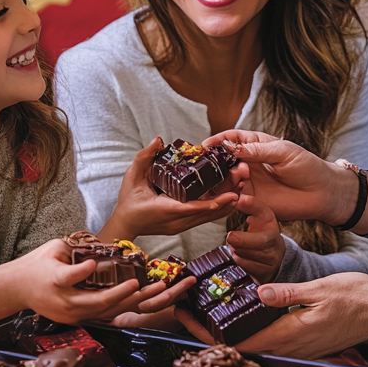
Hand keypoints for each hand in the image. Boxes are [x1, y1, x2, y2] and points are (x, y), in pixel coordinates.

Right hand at [13, 239, 167, 322]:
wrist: (17, 289)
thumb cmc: (36, 265)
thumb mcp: (53, 248)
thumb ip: (75, 246)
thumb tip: (101, 244)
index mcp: (53, 280)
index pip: (67, 278)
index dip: (80, 272)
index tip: (92, 264)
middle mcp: (62, 301)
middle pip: (93, 302)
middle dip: (119, 295)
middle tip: (138, 284)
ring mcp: (69, 314)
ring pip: (101, 313)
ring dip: (125, 304)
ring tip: (145, 294)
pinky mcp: (74, 319)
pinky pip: (101, 316)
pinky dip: (119, 309)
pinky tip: (136, 303)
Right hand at [103, 137, 239, 239]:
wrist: (125, 225)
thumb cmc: (128, 202)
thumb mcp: (132, 177)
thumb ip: (144, 158)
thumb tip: (157, 141)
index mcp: (165, 210)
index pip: (192, 208)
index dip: (212, 203)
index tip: (230, 195)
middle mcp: (176, 221)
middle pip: (207, 213)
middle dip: (227, 199)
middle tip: (242, 183)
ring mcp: (181, 225)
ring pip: (208, 217)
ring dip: (226, 204)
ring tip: (242, 188)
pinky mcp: (183, 225)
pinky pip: (204, 218)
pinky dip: (217, 209)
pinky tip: (230, 199)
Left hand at [175, 272, 367, 358]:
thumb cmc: (358, 297)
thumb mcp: (320, 288)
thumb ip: (287, 294)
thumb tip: (257, 293)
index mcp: (291, 334)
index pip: (241, 343)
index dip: (209, 334)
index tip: (187, 319)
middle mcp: (292, 346)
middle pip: (242, 346)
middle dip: (211, 332)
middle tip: (186, 312)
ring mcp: (299, 346)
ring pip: (255, 344)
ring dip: (229, 332)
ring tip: (206, 312)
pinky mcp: (306, 342)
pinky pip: (271, 340)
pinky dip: (250, 329)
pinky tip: (241, 315)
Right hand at [204, 130, 355, 226]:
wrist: (322, 193)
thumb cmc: (307, 167)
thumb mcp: (284, 152)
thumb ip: (258, 151)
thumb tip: (233, 148)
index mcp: (255, 145)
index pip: (231, 139)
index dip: (217, 141)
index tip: (206, 146)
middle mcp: (248, 163)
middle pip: (223, 161)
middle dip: (217, 162)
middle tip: (219, 164)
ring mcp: (248, 182)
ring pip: (225, 180)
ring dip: (226, 178)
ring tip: (241, 176)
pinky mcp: (251, 200)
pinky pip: (233, 197)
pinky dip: (230, 195)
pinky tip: (238, 193)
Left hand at [225, 194, 284, 283]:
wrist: (277, 257)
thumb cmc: (263, 232)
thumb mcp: (259, 216)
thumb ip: (249, 205)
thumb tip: (239, 198)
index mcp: (271, 222)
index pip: (263, 211)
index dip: (252, 205)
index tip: (239, 200)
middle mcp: (274, 240)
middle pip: (257, 241)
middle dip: (240, 239)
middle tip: (231, 236)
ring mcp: (271, 258)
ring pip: (247, 254)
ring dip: (237, 250)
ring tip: (237, 245)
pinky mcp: (265, 272)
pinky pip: (247, 267)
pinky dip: (240, 260)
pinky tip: (241, 255)